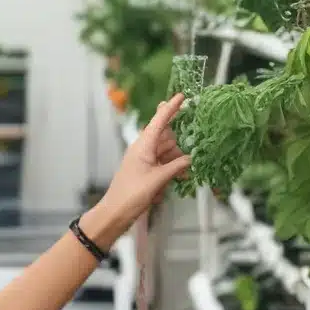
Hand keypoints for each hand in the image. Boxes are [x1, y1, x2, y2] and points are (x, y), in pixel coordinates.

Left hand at [90, 93, 190, 240]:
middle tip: (195, 147)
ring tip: (185, 174)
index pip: (159, 121)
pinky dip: (172, 170)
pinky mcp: (147, 172)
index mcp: (143, 145)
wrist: (115, 213)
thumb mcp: (157, 179)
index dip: (171, 108)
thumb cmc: (131, 194)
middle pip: (167, 138)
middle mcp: (144, 149)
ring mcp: (145, 161)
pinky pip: (164, 165)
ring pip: (167, 153)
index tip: (182, 96)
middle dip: (179, 144)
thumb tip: (191, 159)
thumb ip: (176, 167)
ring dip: (177, 161)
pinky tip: (180, 180)